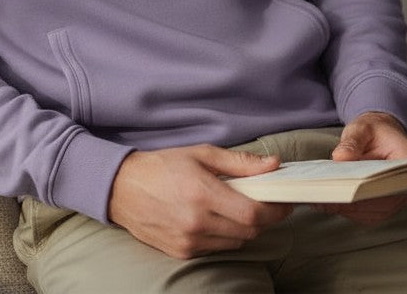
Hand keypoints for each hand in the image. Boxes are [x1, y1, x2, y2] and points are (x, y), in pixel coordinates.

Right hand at [108, 144, 292, 258]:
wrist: (123, 188)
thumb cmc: (162, 166)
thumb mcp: (202, 154)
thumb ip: (240, 163)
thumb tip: (273, 165)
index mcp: (203, 193)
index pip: (253, 214)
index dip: (275, 211)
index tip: (283, 202)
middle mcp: (197, 222)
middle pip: (249, 231)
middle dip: (263, 218)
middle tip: (265, 202)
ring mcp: (188, 241)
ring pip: (235, 242)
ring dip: (245, 228)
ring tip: (237, 207)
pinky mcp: (181, 252)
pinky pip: (217, 249)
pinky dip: (225, 236)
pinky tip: (217, 218)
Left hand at [320, 111, 406, 224]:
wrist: (380, 135)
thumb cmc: (375, 131)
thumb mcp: (362, 128)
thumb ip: (351, 141)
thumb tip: (340, 157)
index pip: (392, 182)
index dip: (369, 189)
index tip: (347, 189)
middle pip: (382, 203)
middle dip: (354, 202)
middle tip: (327, 196)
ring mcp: (397, 197)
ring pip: (373, 213)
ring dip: (349, 208)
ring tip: (324, 198)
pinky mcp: (384, 204)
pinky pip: (367, 213)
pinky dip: (348, 208)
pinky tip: (330, 199)